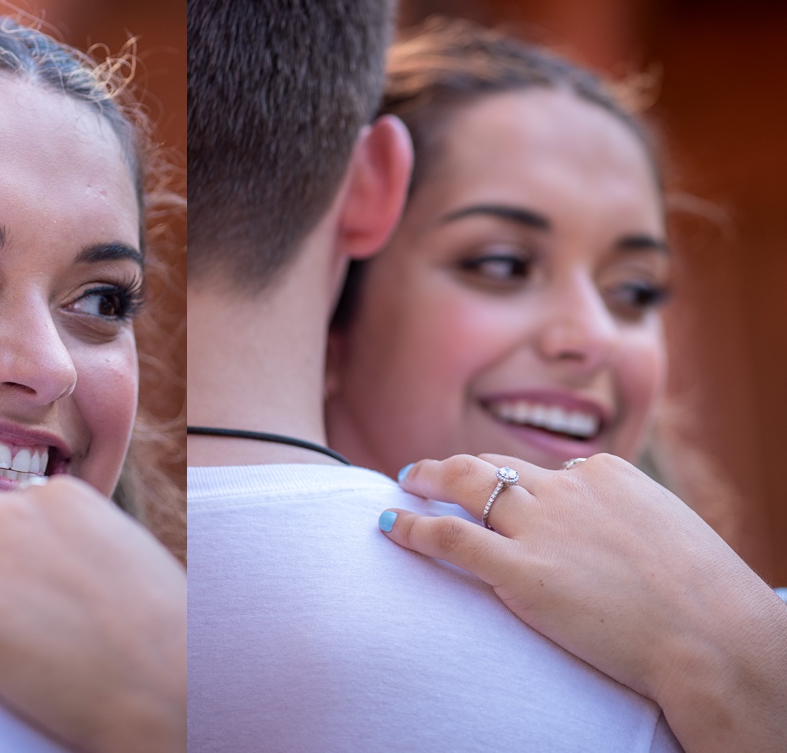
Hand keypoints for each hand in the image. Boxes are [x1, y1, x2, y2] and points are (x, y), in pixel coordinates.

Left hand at [382, 453, 786, 752]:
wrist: (712, 636)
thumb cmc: (704, 595)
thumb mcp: (668, 528)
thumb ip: (624, 514)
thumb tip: (602, 513)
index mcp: (606, 474)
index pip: (546, 468)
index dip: (516, 480)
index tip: (499, 488)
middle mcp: (567, 490)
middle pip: (494, 465)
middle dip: (453, 465)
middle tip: (423, 471)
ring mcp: (541, 528)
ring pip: (466, 487)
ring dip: (428, 480)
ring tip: (404, 484)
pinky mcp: (521, 572)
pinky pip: (452, 538)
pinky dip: (414, 527)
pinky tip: (390, 526)